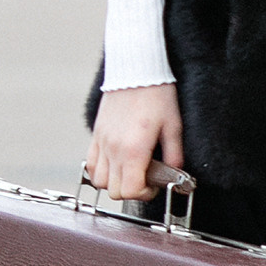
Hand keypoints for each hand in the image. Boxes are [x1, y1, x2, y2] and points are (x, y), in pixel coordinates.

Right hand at [85, 81, 182, 199]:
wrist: (135, 70)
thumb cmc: (157, 95)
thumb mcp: (174, 126)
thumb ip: (175, 155)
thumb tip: (176, 175)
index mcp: (133, 150)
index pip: (130, 191)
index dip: (144, 194)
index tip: (154, 185)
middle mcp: (113, 150)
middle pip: (113, 191)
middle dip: (131, 191)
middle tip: (145, 178)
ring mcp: (101, 143)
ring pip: (99, 181)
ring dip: (114, 182)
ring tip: (131, 171)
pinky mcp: (96, 135)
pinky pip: (89, 164)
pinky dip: (100, 171)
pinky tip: (116, 163)